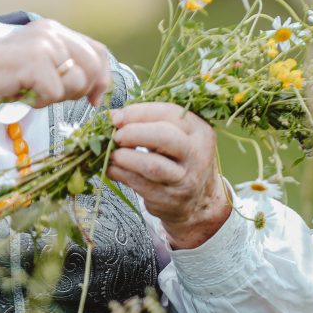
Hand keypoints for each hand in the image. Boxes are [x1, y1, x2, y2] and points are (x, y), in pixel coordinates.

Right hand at [0, 19, 111, 111]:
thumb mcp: (36, 64)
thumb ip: (63, 66)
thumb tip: (97, 87)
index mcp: (53, 30)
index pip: (97, 51)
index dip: (102, 78)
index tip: (93, 100)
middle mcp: (51, 32)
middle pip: (93, 67)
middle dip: (80, 91)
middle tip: (53, 97)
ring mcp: (43, 45)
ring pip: (77, 82)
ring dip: (56, 97)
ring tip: (30, 92)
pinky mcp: (34, 62)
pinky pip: (54, 94)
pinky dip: (38, 103)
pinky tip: (20, 95)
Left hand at [107, 102, 230, 249]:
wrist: (198, 200)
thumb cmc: (178, 159)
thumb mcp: (174, 136)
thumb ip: (147, 122)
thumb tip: (113, 116)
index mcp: (200, 130)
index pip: (169, 113)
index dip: (138, 112)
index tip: (116, 117)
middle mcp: (197, 154)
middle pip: (164, 136)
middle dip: (133, 133)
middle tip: (116, 136)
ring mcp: (185, 179)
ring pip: (151, 165)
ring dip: (125, 157)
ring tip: (112, 153)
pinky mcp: (169, 199)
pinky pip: (140, 184)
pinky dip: (121, 173)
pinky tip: (112, 168)